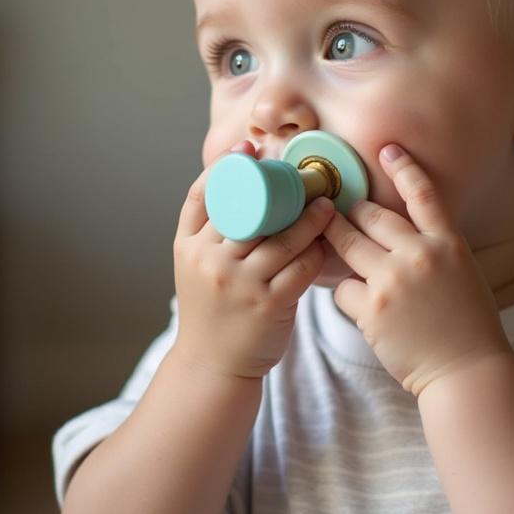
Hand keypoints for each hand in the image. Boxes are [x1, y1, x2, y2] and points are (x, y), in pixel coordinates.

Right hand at [173, 141, 335, 377]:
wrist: (211, 365)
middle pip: (250, 210)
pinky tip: (324, 245)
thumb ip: (211, 231)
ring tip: (326, 206)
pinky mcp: (268, 304)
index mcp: (187, 247)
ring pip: (282, 237)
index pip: (202, 195)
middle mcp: (210, 261)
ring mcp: (239, 283)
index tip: (250, 148)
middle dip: (282, 189)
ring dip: (310, 219)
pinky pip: (301, 267)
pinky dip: (315, 253)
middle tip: (305, 177)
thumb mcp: (195, 266)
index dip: (225, 166)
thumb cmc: (211, 308)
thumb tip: (243, 179)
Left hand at [322, 144, 511, 395]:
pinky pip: (342, 287)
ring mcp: (394, 280)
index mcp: (448, 243)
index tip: (385, 148)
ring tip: (324, 234)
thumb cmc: (466, 324)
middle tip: (339, 210)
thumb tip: (394, 231)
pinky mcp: (372, 309)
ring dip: (334, 238)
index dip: (403, 167)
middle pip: (371, 215)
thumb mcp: (462, 272)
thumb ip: (432, 247)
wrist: (466, 369)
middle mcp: (421, 255)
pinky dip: (344, 292)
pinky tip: (354, 301)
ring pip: (346, 243)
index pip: (422, 194)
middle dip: (352, 212)